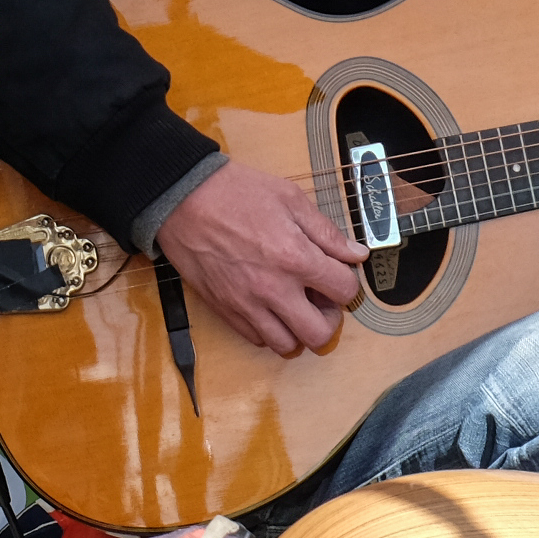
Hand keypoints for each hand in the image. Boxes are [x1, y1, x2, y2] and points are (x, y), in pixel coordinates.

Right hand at [153, 159, 368, 357]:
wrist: (182, 198)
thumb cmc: (235, 192)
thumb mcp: (290, 198)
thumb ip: (326, 232)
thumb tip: (356, 254)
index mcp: (295, 258)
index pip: (344, 291)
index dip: (347, 282)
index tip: (337, 272)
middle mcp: (273, 289)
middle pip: (319, 334)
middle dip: (329, 319)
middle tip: (320, 299)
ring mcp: (247, 304)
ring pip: (286, 345)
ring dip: (297, 330)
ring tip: (293, 306)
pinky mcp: (224, 309)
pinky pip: (256, 339)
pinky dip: (268, 329)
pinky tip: (268, 306)